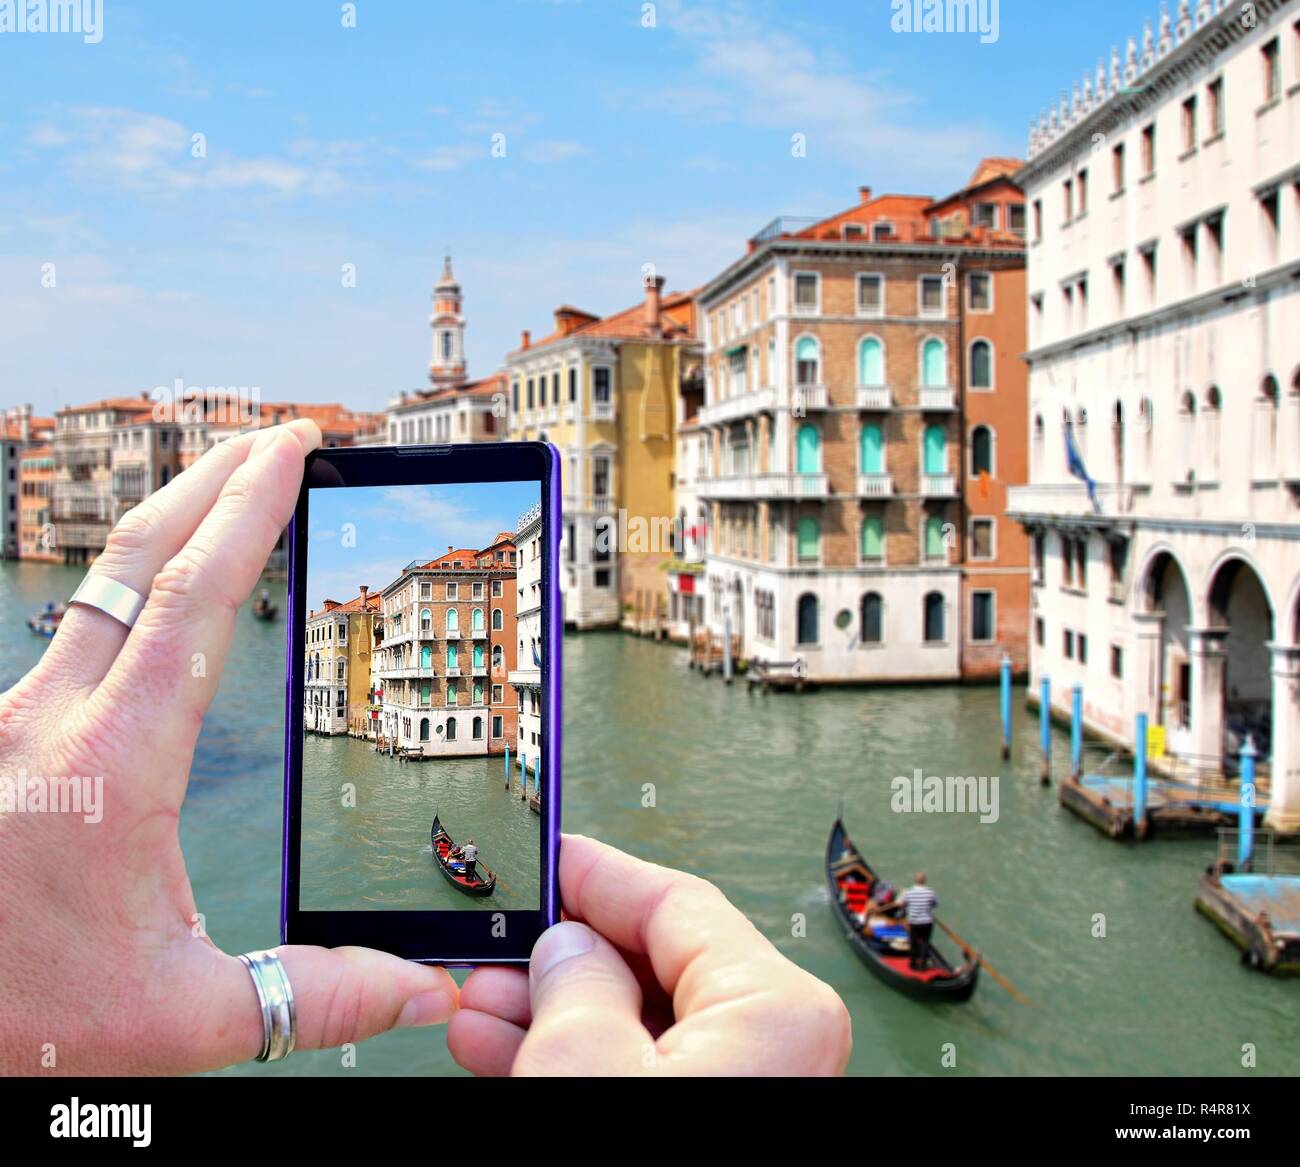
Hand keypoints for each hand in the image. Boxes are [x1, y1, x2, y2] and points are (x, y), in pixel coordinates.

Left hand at [0, 421, 457, 1074]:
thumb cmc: (22, 1023)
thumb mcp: (182, 1017)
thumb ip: (314, 995)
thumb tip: (424, 988)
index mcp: (112, 762)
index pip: (196, 599)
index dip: (253, 509)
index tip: (296, 449)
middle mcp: (50, 720)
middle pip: (138, 559)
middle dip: (214, 481)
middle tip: (277, 437)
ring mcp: (10, 723)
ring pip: (95, 591)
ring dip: (168, 530)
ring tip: (227, 498)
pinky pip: (71, 638)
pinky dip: (130, 590)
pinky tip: (156, 605)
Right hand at [449, 834, 850, 1075]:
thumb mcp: (584, 1063)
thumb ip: (573, 980)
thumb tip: (566, 947)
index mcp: (777, 1009)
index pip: (675, 901)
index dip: (597, 873)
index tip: (550, 855)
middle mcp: (776, 1045)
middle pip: (652, 962)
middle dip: (560, 955)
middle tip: (496, 947)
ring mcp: (748, 1084)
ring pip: (638, 1022)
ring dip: (553, 1011)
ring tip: (481, 1007)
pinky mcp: (716, 1116)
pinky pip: (641, 1067)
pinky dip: (576, 1057)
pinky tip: (508, 1051)